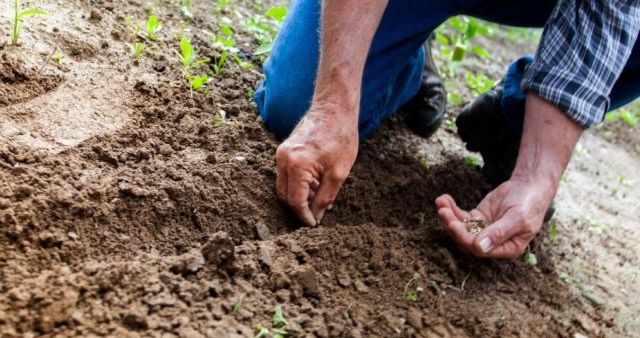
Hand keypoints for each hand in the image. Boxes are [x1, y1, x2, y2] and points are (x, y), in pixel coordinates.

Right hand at [275, 105, 357, 225]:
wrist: (334, 109)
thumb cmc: (340, 137)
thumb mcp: (338, 173)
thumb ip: (325, 197)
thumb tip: (316, 216)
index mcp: (297, 165)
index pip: (295, 201)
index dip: (304, 216)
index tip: (313, 224)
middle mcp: (283, 159)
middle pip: (285, 195)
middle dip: (299, 208)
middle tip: (317, 214)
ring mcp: (281, 154)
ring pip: (284, 186)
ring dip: (299, 196)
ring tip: (320, 196)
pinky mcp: (283, 150)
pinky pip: (286, 175)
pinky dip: (298, 184)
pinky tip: (316, 184)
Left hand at [435, 176, 555, 258]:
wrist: (530, 186)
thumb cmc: (529, 204)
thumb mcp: (517, 219)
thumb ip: (499, 233)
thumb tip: (479, 248)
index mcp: (506, 248)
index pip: (480, 249)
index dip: (464, 238)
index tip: (454, 224)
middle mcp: (493, 243)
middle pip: (466, 239)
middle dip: (453, 226)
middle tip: (443, 211)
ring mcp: (483, 230)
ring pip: (461, 228)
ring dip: (449, 216)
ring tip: (441, 202)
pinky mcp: (478, 217)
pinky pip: (461, 216)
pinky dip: (452, 208)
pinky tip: (444, 199)